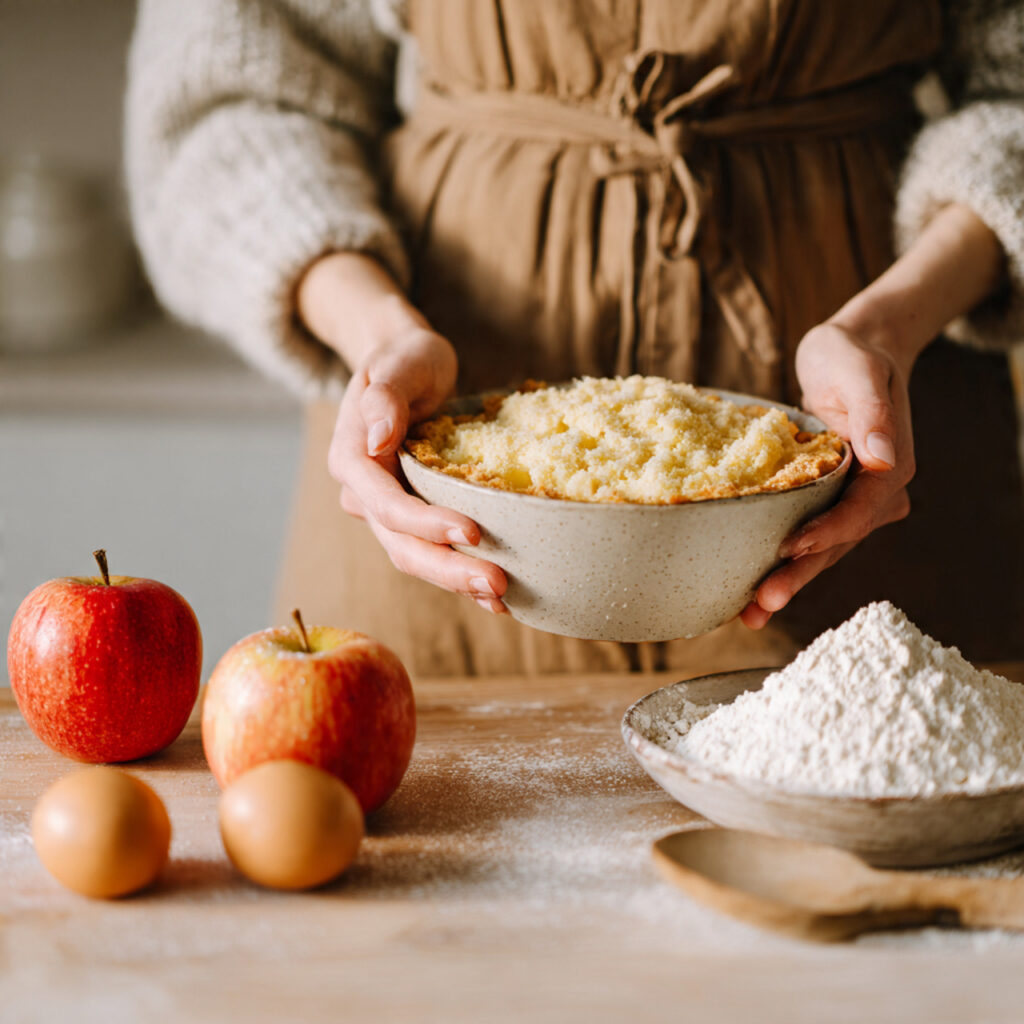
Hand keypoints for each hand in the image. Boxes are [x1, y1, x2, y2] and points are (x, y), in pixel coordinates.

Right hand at [299, 253, 506, 612]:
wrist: (408, 370)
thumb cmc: (407, 358)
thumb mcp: (399, 361)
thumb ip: (385, 398)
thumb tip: (376, 441)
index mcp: (351, 458)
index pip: (385, 503)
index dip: (424, 523)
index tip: (471, 532)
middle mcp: (364, 494)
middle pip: (400, 544)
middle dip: (448, 570)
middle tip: (497, 584)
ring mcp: (388, 511)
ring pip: (417, 558)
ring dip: (458, 582)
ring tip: (503, 598)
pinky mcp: (414, 519)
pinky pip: (434, 554)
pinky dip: (463, 575)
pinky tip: (499, 597)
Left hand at [739, 322, 913, 628]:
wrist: (850, 352)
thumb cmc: (852, 356)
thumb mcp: (861, 372)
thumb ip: (873, 413)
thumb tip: (883, 460)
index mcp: (889, 468)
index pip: (858, 512)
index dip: (826, 534)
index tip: (789, 549)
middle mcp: (873, 493)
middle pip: (836, 543)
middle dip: (798, 575)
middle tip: (761, 604)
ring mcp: (849, 500)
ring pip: (819, 549)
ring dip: (786, 580)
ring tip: (749, 615)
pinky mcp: (824, 500)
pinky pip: (804, 535)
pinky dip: (780, 562)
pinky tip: (747, 589)